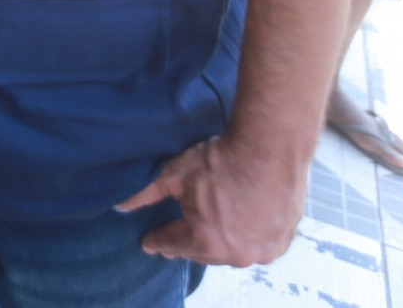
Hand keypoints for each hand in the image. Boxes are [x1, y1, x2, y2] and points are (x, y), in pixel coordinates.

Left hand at [115, 134, 304, 266]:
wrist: (271, 147)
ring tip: (209, 226)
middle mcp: (235, 254)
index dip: (157, 240)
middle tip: (178, 231)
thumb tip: (120, 206)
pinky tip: (238, 224)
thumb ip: (145, 193)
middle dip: (188, 240)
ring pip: (230, 251)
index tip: (149, 241)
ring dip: (219, 240)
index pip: (171, 245)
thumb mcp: (176, 173)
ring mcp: (262, 251)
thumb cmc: (222, 159)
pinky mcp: (282, 242)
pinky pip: (256, 246)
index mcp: (206, 241)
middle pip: (201, 251)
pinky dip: (246, 237)